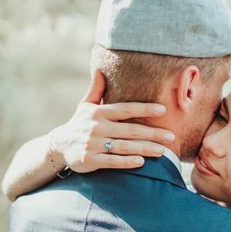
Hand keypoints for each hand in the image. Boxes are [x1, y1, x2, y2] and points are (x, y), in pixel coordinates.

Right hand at [50, 72, 174, 172]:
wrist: (59, 146)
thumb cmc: (79, 123)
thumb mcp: (85, 105)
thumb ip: (96, 89)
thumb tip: (101, 69)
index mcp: (99, 112)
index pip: (126, 109)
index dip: (144, 109)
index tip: (163, 110)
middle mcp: (96, 127)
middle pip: (129, 130)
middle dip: (152, 133)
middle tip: (171, 136)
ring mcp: (92, 144)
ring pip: (123, 147)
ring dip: (144, 149)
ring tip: (163, 151)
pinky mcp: (90, 160)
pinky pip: (112, 161)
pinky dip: (126, 162)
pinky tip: (141, 162)